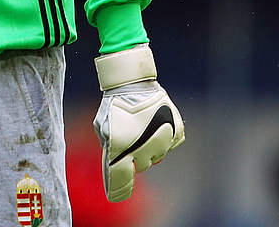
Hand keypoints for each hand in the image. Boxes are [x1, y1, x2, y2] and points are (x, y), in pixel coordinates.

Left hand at [93, 45, 184, 201]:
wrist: (134, 82)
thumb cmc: (113, 103)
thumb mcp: (102, 125)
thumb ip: (107, 145)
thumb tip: (112, 161)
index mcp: (123, 147)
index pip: (122, 177)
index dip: (118, 188)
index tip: (116, 196)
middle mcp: (146, 147)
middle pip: (142, 166)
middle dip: (135, 158)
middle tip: (130, 141)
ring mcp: (163, 140)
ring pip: (157, 156)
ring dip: (150, 147)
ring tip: (142, 128)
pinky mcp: (176, 131)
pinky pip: (170, 144)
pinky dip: (163, 138)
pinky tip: (154, 124)